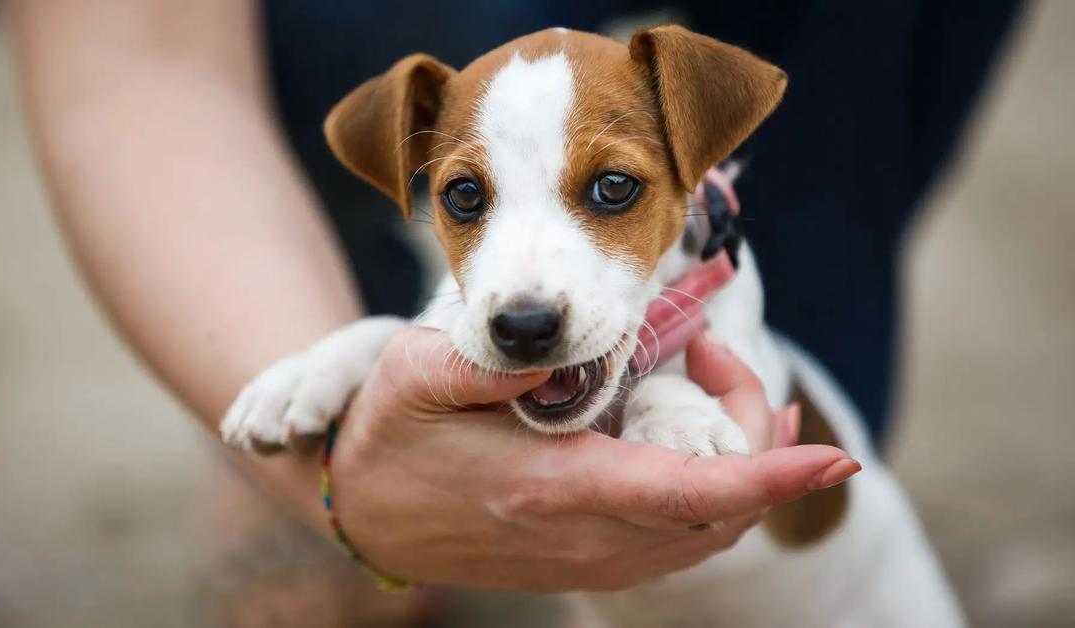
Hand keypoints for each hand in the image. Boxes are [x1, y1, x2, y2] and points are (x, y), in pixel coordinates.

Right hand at [329, 328, 857, 591]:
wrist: (365, 515)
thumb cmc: (391, 437)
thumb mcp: (421, 375)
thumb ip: (499, 359)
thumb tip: (572, 340)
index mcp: (553, 489)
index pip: (689, 492)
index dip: (770, 476)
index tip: (831, 456)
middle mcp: (586, 537)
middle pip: (722, 510)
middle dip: (757, 433)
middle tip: (709, 352)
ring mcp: (591, 557)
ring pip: (711, 530)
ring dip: (741, 461)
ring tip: (712, 380)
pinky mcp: (590, 558)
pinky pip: (683, 537)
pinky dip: (718, 491)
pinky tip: (703, 437)